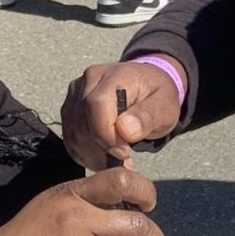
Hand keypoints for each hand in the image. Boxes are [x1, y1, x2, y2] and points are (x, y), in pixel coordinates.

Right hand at [61, 60, 184, 169]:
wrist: (148, 87)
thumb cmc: (157, 97)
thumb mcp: (165, 107)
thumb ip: (148, 117)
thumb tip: (125, 130)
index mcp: (116, 75)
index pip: (97, 105)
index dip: (106, 134)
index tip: (124, 152)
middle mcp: (91, 78)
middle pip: (81, 122)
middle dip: (100, 148)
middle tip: (122, 160)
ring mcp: (77, 91)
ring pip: (72, 132)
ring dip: (91, 153)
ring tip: (113, 159)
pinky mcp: (70, 106)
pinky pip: (69, 135)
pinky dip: (83, 152)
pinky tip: (102, 155)